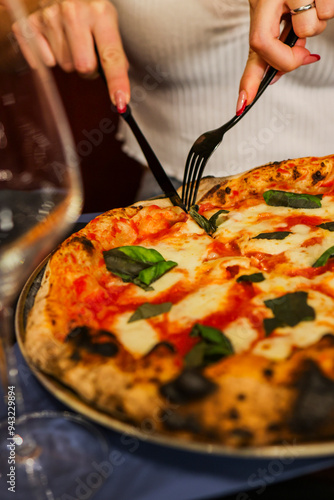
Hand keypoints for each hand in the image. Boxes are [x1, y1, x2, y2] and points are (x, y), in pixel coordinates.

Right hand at [13, 0, 129, 109]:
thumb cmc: (88, 10)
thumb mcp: (108, 23)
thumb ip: (114, 55)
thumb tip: (119, 92)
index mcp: (101, 13)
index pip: (111, 57)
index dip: (117, 82)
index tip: (120, 101)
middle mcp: (74, 12)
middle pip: (83, 67)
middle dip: (88, 68)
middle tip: (86, 52)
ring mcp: (49, 16)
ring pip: (64, 66)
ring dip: (68, 60)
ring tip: (69, 40)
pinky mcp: (30, 24)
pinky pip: (43, 62)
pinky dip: (49, 57)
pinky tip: (53, 40)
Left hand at [237, 0, 333, 113]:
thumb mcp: (277, 13)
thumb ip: (277, 44)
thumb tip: (284, 71)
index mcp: (261, 5)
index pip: (256, 46)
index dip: (249, 79)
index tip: (242, 104)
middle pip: (281, 44)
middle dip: (293, 54)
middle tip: (299, 43)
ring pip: (312, 28)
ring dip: (316, 23)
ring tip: (310, 4)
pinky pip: (329, 11)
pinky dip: (329, 7)